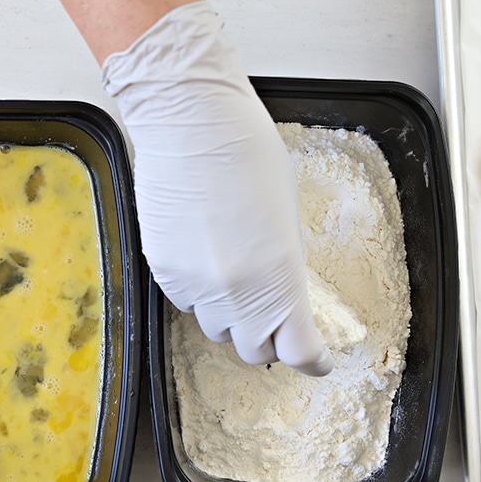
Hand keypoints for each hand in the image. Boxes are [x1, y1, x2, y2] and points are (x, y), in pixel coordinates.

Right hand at [103, 1, 332, 375]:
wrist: (188, 121)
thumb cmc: (245, 150)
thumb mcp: (287, 214)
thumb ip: (285, 264)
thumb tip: (280, 290)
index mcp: (279, 277)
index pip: (300, 350)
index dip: (313, 360)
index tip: (318, 358)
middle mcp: (234, 292)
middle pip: (254, 349)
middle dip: (269, 339)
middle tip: (276, 318)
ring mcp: (193, 284)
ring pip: (216, 327)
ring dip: (231, 316)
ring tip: (236, 279)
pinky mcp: (162, 270)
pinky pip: (185, 301)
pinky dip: (199, 292)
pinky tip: (205, 257)